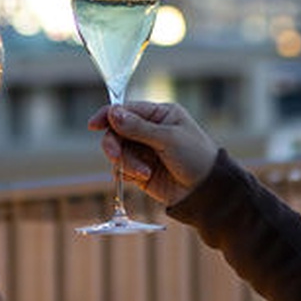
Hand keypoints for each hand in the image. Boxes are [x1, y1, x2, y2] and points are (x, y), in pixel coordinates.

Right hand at [87, 100, 218, 206]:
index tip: (94, 125)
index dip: (108, 115)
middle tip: (116, 157)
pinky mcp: (140, 171)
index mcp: (159, 115)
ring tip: (145, 173)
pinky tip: (142, 177)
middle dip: (114, 144)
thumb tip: (112, 113)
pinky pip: (121, 170)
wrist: (206, 191)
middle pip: (116, 132)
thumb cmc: (196, 157)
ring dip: (126, 163)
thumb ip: (138, 127)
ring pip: (118, 152)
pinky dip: (126, 174)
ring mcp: (144, 152)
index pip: (126, 110)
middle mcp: (149, 131)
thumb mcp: (168, 139)